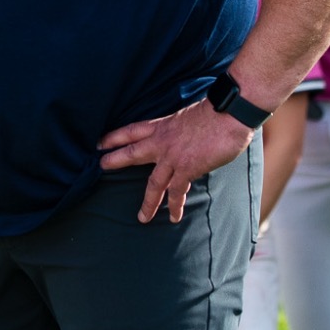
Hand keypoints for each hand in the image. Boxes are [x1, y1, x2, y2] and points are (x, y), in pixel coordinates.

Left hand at [99, 98, 254, 224]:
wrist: (229, 113)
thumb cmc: (216, 112)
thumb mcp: (188, 116)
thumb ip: (180, 129)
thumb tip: (183, 138)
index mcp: (162, 126)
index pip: (131, 131)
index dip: (115, 137)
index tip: (100, 143)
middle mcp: (162, 142)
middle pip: (132, 153)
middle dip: (115, 160)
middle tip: (101, 166)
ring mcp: (172, 157)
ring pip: (153, 183)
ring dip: (148, 202)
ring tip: (141, 217)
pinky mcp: (187, 168)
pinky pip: (177, 192)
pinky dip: (175, 206)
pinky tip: (173, 217)